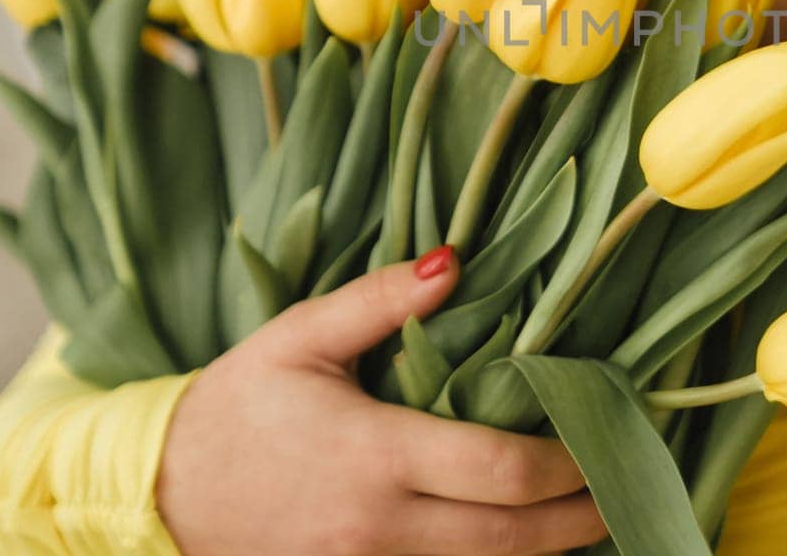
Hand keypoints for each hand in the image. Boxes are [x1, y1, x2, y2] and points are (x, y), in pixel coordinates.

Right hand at [157, 245, 607, 554]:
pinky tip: (523, 541)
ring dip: (546, 550)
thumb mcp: (299, 336)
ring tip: (596, 515)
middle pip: (511, 538)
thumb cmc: (235, 406)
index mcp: (375, 455)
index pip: (501, 472)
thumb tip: (456, 260)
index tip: (606, 438)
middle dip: (582, 519)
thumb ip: (380, 299)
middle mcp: (379, 526)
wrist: (156, 497)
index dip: (568, 464)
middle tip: (630, 489)